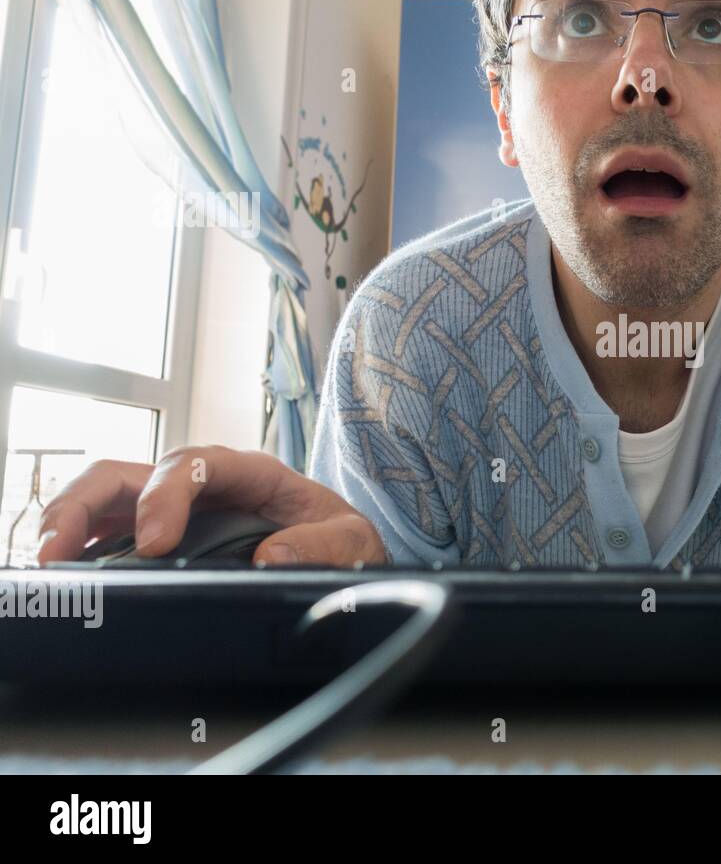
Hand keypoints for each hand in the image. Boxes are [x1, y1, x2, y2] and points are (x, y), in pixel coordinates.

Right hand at [37, 445, 386, 566]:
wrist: (347, 559)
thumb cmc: (344, 542)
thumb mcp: (354, 541)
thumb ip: (324, 545)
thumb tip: (274, 557)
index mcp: (251, 473)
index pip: (196, 465)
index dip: (166, 496)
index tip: (157, 543)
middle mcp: (205, 485)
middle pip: (132, 473)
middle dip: (88, 502)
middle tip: (61, 549)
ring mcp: (177, 510)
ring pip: (108, 498)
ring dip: (70, 522)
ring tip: (49, 561)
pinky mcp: (163, 539)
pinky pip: (110, 533)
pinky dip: (81, 548)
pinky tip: (64, 573)